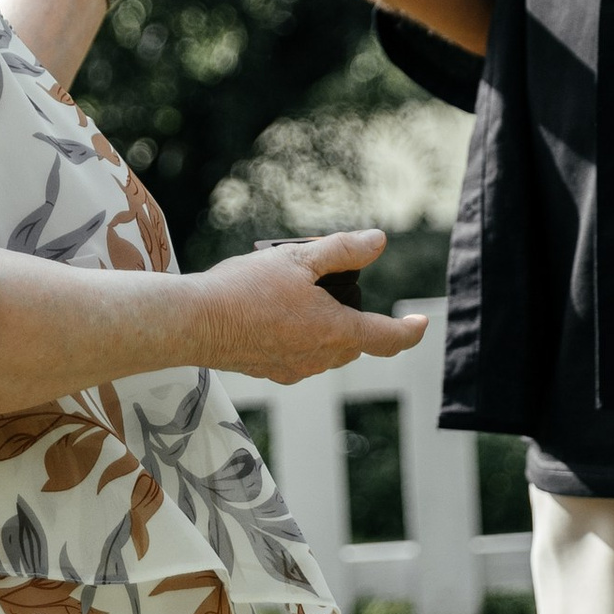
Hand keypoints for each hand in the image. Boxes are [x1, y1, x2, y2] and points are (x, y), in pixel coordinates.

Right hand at [193, 230, 428, 383]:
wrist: (193, 323)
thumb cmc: (243, 290)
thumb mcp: (298, 259)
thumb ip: (342, 250)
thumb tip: (377, 241)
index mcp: (335, 331)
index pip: (388, 339)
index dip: (409, 331)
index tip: (420, 323)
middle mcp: (319, 358)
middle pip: (355, 343)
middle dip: (355, 319)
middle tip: (332, 284)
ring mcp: (294, 369)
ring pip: (327, 351)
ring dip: (326, 329)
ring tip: (297, 295)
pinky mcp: (270, 372)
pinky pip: (299, 357)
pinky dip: (300, 338)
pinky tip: (275, 317)